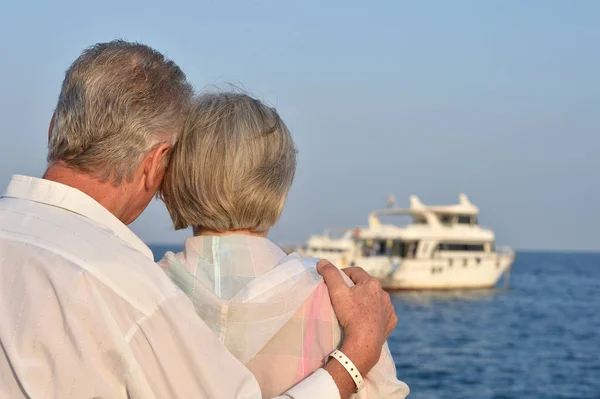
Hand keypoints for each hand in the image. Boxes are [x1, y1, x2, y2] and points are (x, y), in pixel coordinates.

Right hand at [318, 260, 396, 374]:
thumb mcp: (337, 292)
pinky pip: (382, 314)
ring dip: (367, 301)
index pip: (356, 272)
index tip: (335, 280)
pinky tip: (367, 320)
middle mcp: (384, 294)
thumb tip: (322, 261)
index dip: (344, 273)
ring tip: (355, 309)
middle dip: (356, 288)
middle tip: (343, 296)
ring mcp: (389, 308)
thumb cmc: (351, 315)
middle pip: (366, 286)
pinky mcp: (391, 322)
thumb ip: (330, 274)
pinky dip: (375, 314)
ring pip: (376, 300)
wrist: (364, 342)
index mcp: (372, 283)